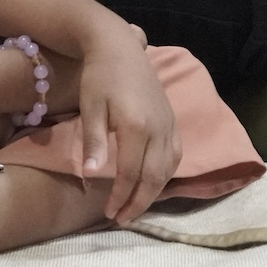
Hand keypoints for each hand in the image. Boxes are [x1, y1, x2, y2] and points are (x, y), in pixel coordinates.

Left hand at [75, 21, 179, 224]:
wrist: (119, 47)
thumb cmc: (100, 76)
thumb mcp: (91, 108)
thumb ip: (94, 142)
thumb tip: (91, 175)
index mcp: (137, 126)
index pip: (130, 173)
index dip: (120, 196)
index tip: (108, 213)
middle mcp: (159, 128)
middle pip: (153, 176)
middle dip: (139, 202)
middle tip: (123, 219)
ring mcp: (169, 123)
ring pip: (168, 168)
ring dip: (154, 191)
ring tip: (137, 205)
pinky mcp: (172, 119)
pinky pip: (176, 153)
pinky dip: (167, 173)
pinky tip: (154, 181)